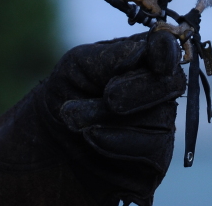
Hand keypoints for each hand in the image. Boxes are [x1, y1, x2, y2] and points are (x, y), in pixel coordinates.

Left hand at [0, 29, 185, 205]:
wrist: (41, 144)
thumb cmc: (64, 93)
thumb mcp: (79, 65)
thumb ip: (116, 55)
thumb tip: (159, 46)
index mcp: (142, 61)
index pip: (166, 50)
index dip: (166, 52)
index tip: (158, 56)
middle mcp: (158, 93)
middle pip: (169, 85)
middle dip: (138, 91)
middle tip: (108, 97)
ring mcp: (159, 128)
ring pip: (159, 122)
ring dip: (111, 119)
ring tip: (74, 118)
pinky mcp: (151, 164)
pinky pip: (150, 153)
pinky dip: (115, 143)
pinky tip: (90, 138)